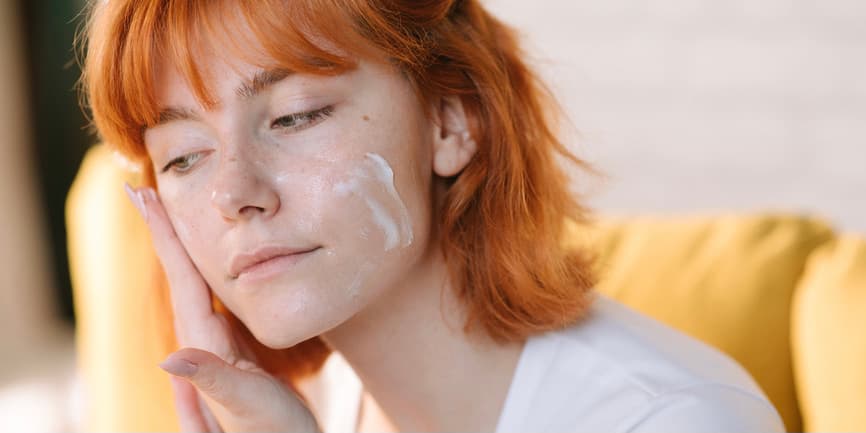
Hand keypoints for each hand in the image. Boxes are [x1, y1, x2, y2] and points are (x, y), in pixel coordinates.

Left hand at [125, 184, 320, 431]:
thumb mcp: (246, 404)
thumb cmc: (273, 432)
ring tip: (169, 216)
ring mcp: (218, 343)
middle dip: (161, 231)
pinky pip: (215, 297)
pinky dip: (207, 270)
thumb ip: (211, 380)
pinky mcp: (235, 347)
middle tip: (142, 191)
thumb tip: (168, 358)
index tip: (144, 195)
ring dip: (180, 248)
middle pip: (179, 273)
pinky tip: (210, 264)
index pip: (180, 277)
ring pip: (195, 283)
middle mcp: (203, 339)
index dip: (164, 235)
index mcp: (204, 343)